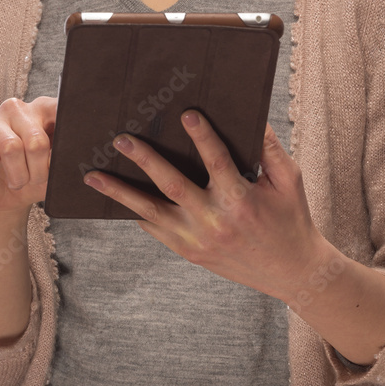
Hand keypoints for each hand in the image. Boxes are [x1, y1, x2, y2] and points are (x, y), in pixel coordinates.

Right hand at [0, 96, 56, 215]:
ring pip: (10, 146)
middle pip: (36, 140)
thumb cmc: (33, 180)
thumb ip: (64, 159)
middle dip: (39, 170)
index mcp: (43, 111)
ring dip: (16, 173)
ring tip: (18, 182)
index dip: (65, 134)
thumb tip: (70, 155)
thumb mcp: (55, 172)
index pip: (58, 110)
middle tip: (35, 180)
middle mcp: (18, 109)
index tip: (66, 153)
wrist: (4, 199)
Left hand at [83, 111, 326, 303]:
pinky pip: (155, 231)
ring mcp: (197, 240)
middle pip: (173, 185)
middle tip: (122, 139)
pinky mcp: (189, 252)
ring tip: (93, 176)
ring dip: (120, 193)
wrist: (291, 272)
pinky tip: (115, 198)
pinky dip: (135, 213)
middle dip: (145, 160)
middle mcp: (215, 222)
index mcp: (241, 200)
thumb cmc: (291, 218)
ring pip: (152, 213)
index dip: (202, 137)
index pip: (217, 162)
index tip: (187, 113)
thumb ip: (270, 148)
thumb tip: (254, 115)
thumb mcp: (288, 180)